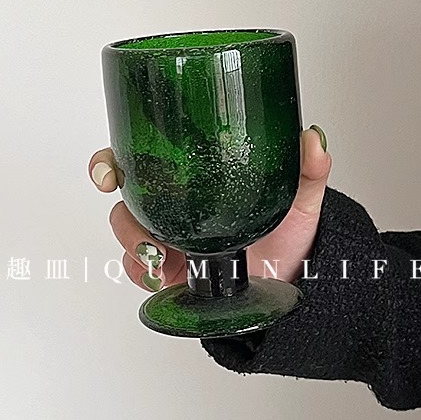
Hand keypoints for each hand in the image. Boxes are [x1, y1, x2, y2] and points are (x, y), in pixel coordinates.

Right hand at [89, 126, 331, 290]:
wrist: (292, 279)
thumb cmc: (287, 232)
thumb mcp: (299, 197)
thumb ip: (307, 170)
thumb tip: (313, 139)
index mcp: (191, 179)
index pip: (139, 159)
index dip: (111, 162)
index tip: (107, 171)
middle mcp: (172, 205)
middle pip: (124, 199)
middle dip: (120, 212)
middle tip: (140, 225)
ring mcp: (168, 239)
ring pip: (128, 235)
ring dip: (134, 245)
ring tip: (160, 256)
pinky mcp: (170, 272)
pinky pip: (140, 271)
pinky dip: (144, 273)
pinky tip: (163, 275)